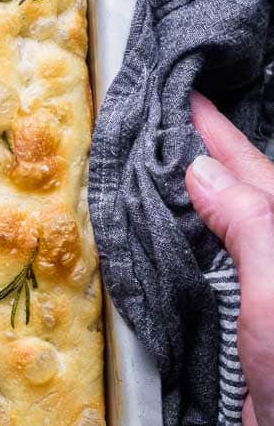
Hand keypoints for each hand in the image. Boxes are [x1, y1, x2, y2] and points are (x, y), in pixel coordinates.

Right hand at [186, 92, 273, 425]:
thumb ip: (252, 225)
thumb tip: (202, 171)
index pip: (262, 176)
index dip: (223, 136)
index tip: (188, 96)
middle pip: (251, 196)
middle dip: (212, 156)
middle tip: (171, 117)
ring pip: (233, 229)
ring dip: (199, 195)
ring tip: (164, 162)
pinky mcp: (256, 329)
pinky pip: (221, 266)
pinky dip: (194, 240)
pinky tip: (176, 232)